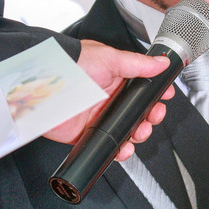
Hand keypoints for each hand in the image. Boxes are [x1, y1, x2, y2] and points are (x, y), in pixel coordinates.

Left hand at [44, 40, 173, 158]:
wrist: (43, 85)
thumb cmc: (71, 65)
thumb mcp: (110, 58)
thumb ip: (138, 64)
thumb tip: (161, 63)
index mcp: (116, 78)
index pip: (143, 89)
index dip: (156, 95)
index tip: (165, 97)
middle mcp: (109, 98)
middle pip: (139, 113)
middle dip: (151, 117)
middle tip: (153, 116)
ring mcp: (99, 116)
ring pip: (128, 131)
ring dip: (139, 135)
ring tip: (139, 133)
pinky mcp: (87, 134)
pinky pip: (109, 146)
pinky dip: (120, 151)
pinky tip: (124, 148)